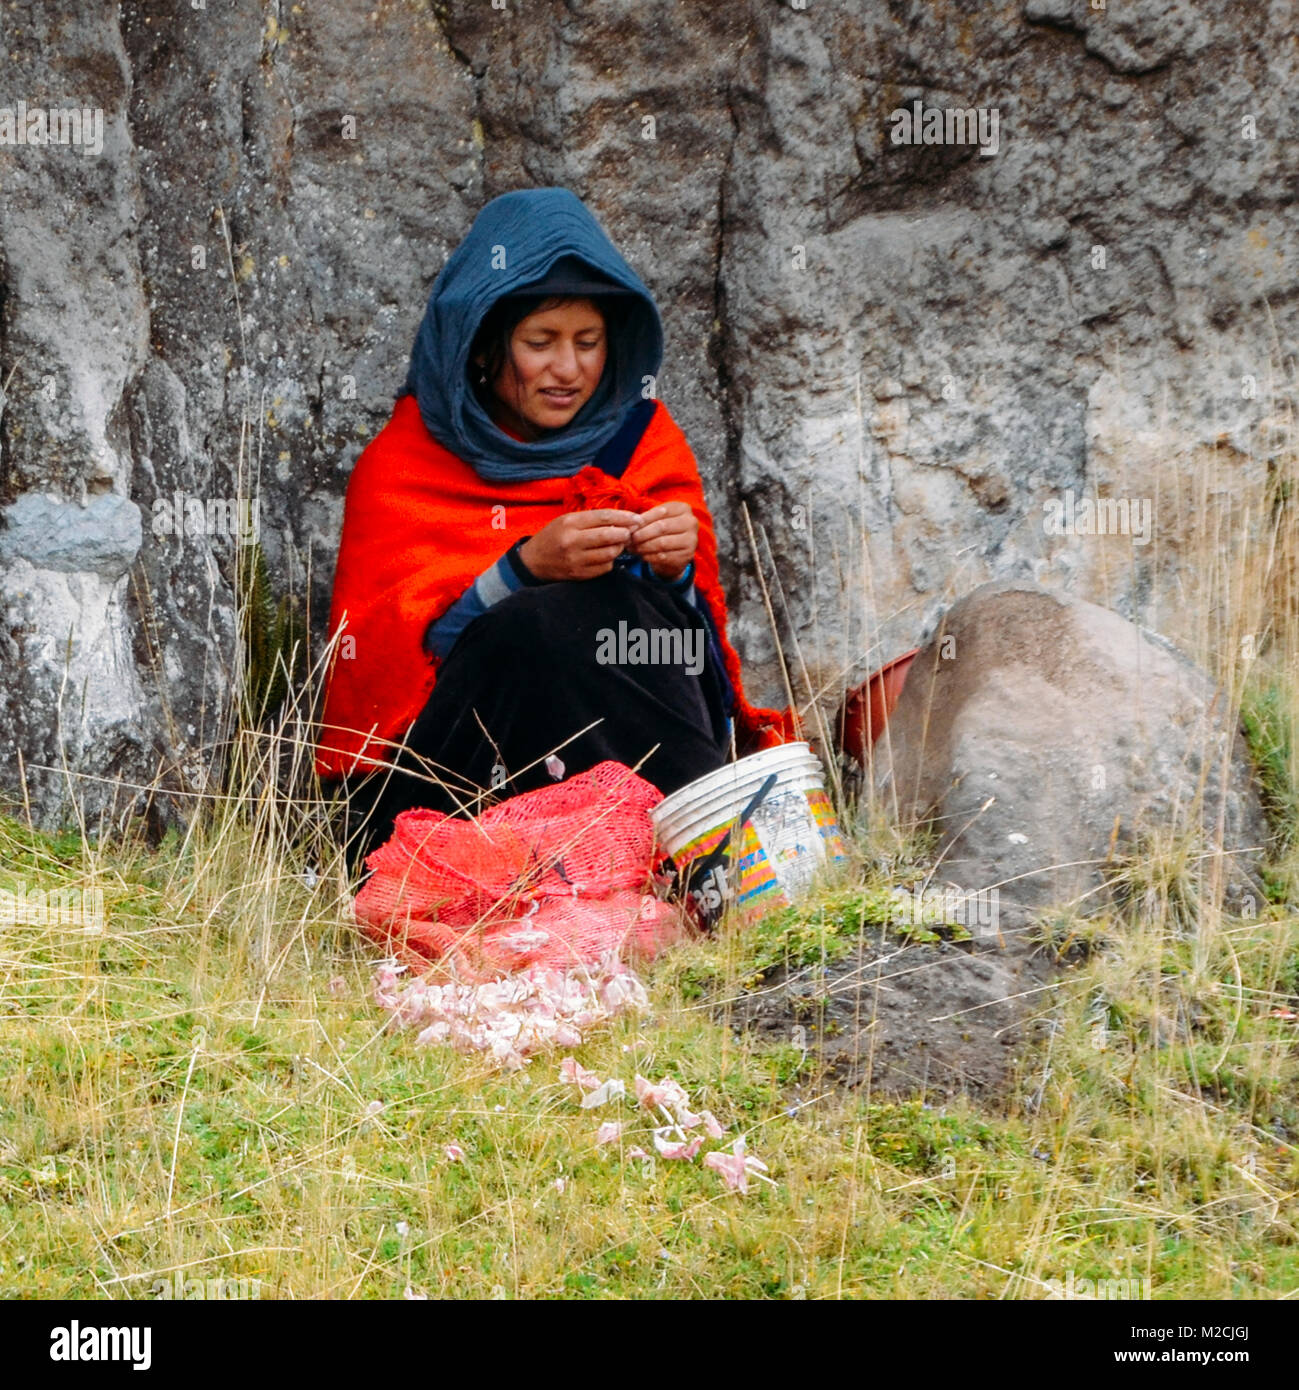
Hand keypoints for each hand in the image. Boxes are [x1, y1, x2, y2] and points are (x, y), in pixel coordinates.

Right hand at [517, 509, 641, 580]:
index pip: (604, 517)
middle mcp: (572, 541)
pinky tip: (606, 557)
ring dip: (619, 548)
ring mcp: (576, 560)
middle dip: (625, 534)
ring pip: (610, 554)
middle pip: (609, 536)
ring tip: (618, 544)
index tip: (637, 519)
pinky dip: (610, 561)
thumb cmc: (553, 536)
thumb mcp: (566, 520)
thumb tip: (621, 520)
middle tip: (631, 533)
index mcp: (570, 523)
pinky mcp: (579, 575)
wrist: (533, 562)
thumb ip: (591, 519)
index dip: (624, 518)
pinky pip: (605, 568)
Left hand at [627, 501, 697, 580]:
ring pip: (662, 543)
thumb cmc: (664, 531)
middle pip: (662, 527)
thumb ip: (646, 519)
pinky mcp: (686, 556)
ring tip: (633, 548)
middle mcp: (690, 523)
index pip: (661, 511)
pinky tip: (642, 555)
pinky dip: (650, 556)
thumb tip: (631, 525)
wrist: (676, 552)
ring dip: (644, 546)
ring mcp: (691, 540)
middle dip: (642, 534)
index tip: (630, 526)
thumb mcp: (657, 520)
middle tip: (630, 539)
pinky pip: (664, 556)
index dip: (644, 519)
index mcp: (683, 509)